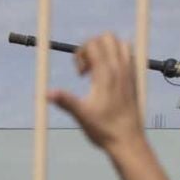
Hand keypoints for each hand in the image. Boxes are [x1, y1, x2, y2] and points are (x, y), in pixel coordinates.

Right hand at [47, 33, 142, 151]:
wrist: (128, 142)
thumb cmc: (105, 130)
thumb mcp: (81, 115)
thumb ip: (65, 101)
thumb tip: (45, 93)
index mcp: (107, 74)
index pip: (93, 43)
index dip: (81, 53)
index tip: (79, 75)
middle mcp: (120, 69)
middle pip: (107, 37)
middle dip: (93, 46)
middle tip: (87, 69)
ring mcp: (130, 73)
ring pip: (121, 43)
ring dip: (106, 49)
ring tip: (98, 69)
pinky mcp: (135, 80)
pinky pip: (129, 56)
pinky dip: (117, 58)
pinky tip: (109, 77)